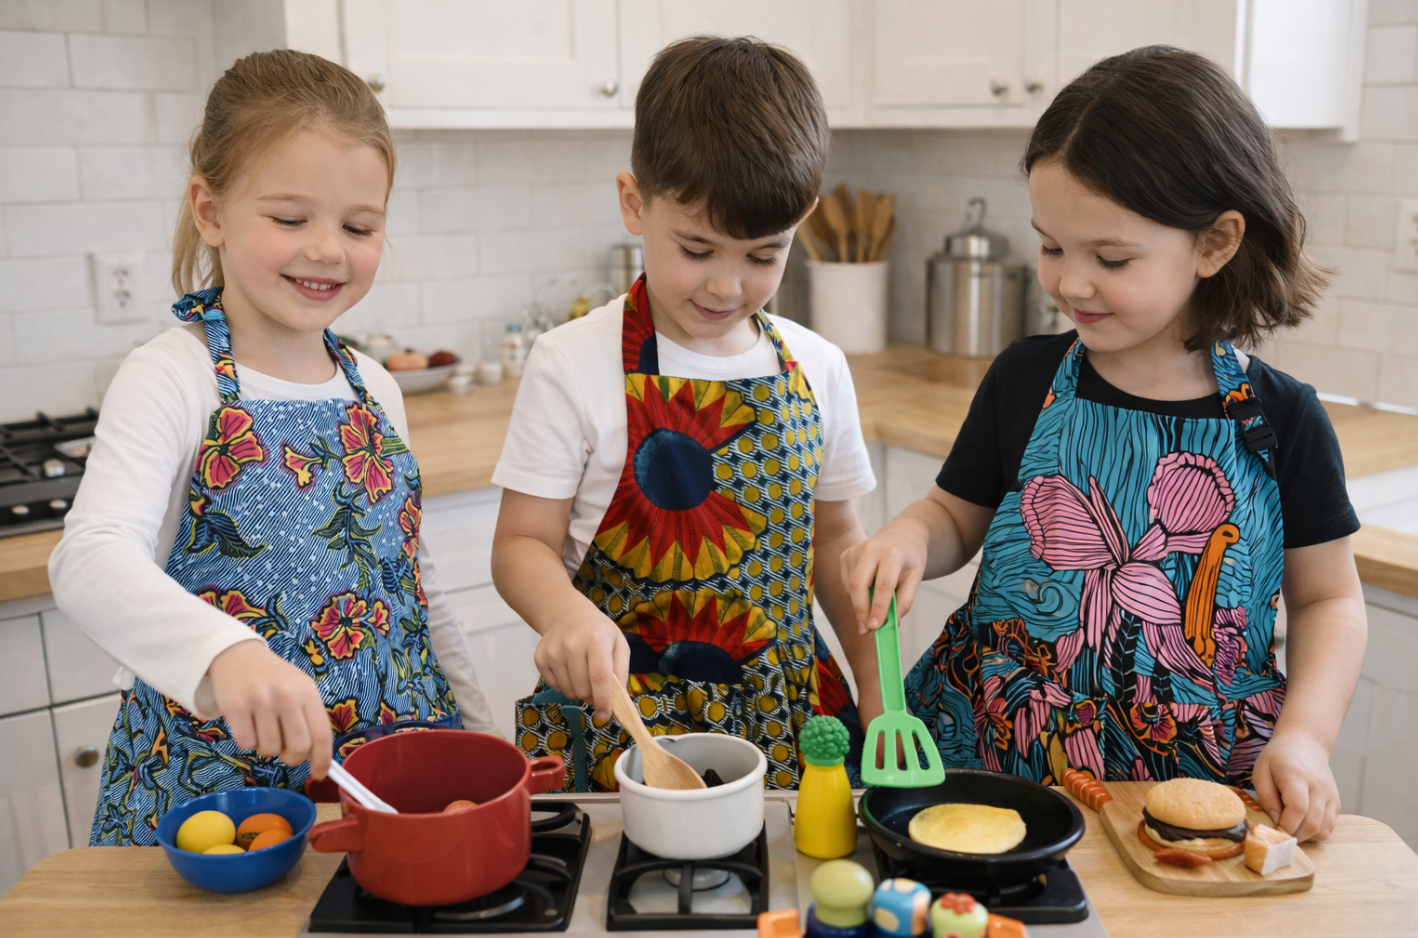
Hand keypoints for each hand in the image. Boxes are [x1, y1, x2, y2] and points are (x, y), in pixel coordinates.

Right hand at [207, 639, 332, 780]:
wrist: (237, 656)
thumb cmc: (274, 678)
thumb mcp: (299, 689)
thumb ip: (309, 718)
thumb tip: (317, 756)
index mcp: (308, 692)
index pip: (321, 735)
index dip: (322, 759)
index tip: (319, 774)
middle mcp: (287, 696)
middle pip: (298, 748)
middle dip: (293, 758)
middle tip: (285, 751)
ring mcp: (261, 701)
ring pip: (270, 749)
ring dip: (267, 747)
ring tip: (264, 729)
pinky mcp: (236, 707)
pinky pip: (246, 744)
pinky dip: (248, 742)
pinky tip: (248, 724)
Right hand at [532, 608, 629, 721]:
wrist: (566, 614)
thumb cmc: (598, 631)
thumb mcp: (618, 644)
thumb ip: (621, 671)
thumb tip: (618, 700)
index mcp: (596, 640)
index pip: (599, 678)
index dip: (603, 701)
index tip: (605, 716)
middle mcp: (572, 645)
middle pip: (582, 689)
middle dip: (591, 695)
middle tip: (595, 684)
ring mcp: (553, 652)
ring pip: (568, 691)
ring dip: (578, 690)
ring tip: (582, 672)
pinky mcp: (540, 659)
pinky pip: (554, 686)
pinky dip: (564, 685)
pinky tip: (568, 669)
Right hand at [839, 516, 930, 631]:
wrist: (902, 534)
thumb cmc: (910, 558)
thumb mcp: (916, 577)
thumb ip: (904, 601)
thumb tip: (891, 624)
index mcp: (892, 553)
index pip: (883, 585)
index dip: (878, 607)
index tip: (874, 627)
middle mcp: (870, 548)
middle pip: (859, 585)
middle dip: (861, 611)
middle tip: (865, 630)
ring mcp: (855, 550)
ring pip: (850, 586)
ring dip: (859, 604)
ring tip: (872, 608)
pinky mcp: (845, 555)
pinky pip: (846, 583)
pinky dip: (855, 594)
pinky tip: (867, 590)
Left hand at [1251, 727, 1339, 841]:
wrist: (1305, 744)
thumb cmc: (1278, 757)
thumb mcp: (1261, 771)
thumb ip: (1266, 797)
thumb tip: (1275, 821)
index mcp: (1297, 775)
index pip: (1297, 808)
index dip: (1285, 824)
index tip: (1272, 827)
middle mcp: (1319, 786)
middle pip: (1311, 823)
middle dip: (1293, 834)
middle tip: (1278, 831)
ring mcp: (1331, 795)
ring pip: (1322, 829)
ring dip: (1304, 836)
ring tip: (1290, 826)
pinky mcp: (1336, 802)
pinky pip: (1329, 827)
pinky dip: (1315, 832)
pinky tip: (1301, 822)